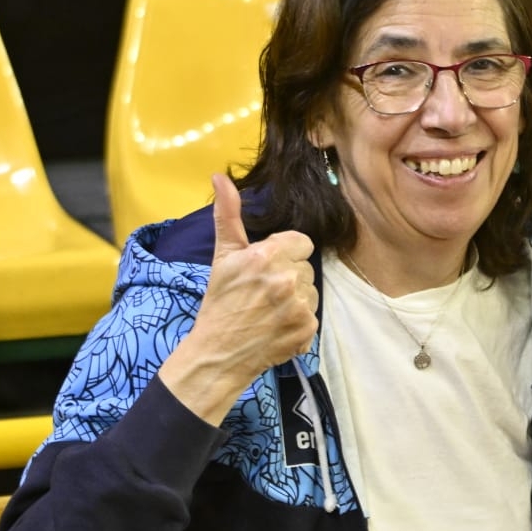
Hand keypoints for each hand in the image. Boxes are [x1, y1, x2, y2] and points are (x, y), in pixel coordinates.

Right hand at [160, 174, 317, 422]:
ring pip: (312, 290)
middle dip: (289, 275)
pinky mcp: (309, 329)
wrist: (218, 353)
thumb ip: (228, 215)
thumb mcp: (222, 256)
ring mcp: (301, 306)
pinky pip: (314, 314)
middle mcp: (288, 279)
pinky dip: (299, 320)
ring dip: (296, 298)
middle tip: (263, 292)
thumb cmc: (219, 303)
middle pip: (306, 266)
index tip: (266, 267)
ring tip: (269, 309)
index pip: (302, 242)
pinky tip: (278, 325)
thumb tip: (220, 177)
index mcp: (268, 256)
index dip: (285, 253)